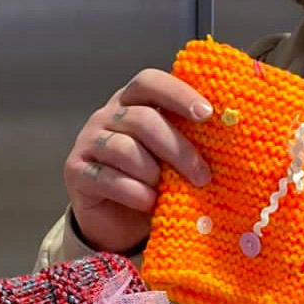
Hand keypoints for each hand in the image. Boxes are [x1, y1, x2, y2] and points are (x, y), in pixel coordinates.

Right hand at [65, 69, 213, 250]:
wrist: (118, 221)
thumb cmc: (153, 180)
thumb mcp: (173, 157)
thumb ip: (189, 140)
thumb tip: (228, 132)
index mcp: (133, 102)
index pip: (150, 82)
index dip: (178, 94)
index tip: (207, 114)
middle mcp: (106, 115)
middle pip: (142, 119)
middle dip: (177, 148)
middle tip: (202, 175)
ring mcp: (88, 142)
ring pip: (124, 148)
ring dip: (153, 173)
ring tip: (167, 191)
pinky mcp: (75, 171)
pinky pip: (107, 177)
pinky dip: (134, 192)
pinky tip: (149, 202)